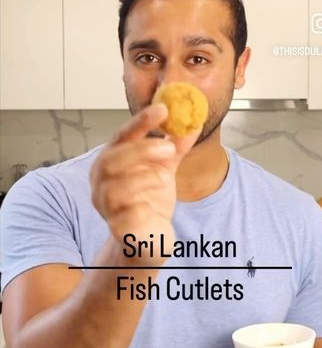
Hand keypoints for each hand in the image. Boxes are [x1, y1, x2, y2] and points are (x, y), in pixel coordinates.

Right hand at [90, 103, 200, 265]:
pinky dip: (143, 205)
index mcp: (112, 161)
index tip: (163, 108)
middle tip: (169, 148)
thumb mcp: (164, 168)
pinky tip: (154, 204)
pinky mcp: (118, 229)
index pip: (122, 136)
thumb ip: (175, 147)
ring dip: (144, 177)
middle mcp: (102, 182)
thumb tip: (192, 121)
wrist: (149, 238)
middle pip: (111, 160)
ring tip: (165, 177)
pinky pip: (126, 215)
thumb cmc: (149, 201)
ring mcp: (107, 206)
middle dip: (141, 150)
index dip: (140, 121)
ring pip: (115, 188)